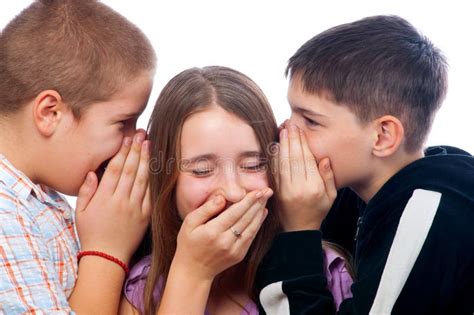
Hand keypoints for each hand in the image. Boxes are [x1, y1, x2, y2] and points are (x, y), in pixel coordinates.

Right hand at [75, 130, 150, 262]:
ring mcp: (135, 209)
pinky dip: (154, 179)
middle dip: (136, 150)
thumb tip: (93, 171)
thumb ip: (87, 191)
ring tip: (149, 144)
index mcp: (104, 199)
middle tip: (141, 134)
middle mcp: (120, 201)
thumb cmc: (91, 234)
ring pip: (142, 180)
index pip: (114, 170)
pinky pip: (150, 194)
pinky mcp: (145, 216)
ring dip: (146, 160)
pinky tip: (156, 167)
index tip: (127, 139)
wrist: (107, 258)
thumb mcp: (81, 213)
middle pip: (130, 171)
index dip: (122, 152)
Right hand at [171, 188, 271, 280]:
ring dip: (260, 212)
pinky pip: (251, 237)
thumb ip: (206, 209)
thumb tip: (222, 197)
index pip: (235, 213)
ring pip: (252, 228)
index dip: (248, 201)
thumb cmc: (189, 243)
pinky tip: (262, 213)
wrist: (193, 271)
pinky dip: (258, 224)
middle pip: (246, 219)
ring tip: (266, 198)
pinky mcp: (239, 255)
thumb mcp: (189, 223)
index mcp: (213, 232)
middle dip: (258, 203)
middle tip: (267, 190)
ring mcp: (234, 250)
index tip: (258, 191)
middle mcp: (226, 242)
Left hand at [276, 124, 335, 230]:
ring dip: (282, 145)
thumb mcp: (331, 196)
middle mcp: (299, 188)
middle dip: (291, 140)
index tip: (300, 130)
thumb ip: (328, 177)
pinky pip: (275, 171)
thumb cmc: (318, 211)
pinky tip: (275, 146)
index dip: (303, 143)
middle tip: (289, 125)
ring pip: (283, 163)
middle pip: (294, 159)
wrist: (299, 229)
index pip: (307, 160)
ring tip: (282, 131)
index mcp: (314, 188)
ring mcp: (285, 190)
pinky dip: (275, 157)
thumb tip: (324, 158)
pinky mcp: (276, 191)